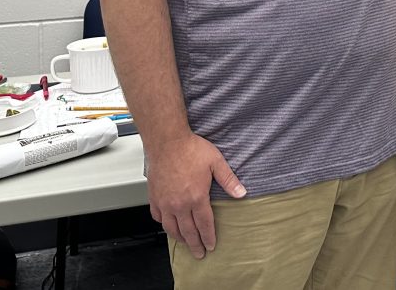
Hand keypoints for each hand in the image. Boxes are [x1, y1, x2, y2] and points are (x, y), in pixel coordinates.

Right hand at [145, 133, 245, 258]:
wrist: (167, 141)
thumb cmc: (190, 149)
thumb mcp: (216, 162)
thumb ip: (229, 180)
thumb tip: (241, 193)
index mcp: (196, 197)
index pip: (204, 225)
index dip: (208, 237)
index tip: (211, 246)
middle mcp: (179, 204)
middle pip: (188, 231)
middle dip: (195, 244)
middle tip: (199, 253)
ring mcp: (165, 202)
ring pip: (171, 228)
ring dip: (179, 238)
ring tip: (185, 243)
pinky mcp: (154, 197)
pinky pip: (158, 217)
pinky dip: (164, 224)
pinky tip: (168, 225)